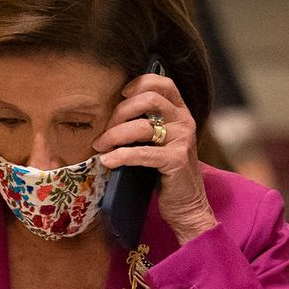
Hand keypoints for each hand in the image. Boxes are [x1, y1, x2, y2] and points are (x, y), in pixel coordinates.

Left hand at [93, 73, 216, 243]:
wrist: (188, 206)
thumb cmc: (166, 174)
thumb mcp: (160, 143)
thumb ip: (147, 125)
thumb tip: (110, 115)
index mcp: (181, 113)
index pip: (163, 83)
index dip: (140, 83)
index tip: (120, 94)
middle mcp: (185, 121)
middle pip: (148, 100)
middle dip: (120, 112)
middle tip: (104, 129)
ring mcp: (183, 140)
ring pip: (141, 127)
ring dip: (114, 135)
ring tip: (100, 146)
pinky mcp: (177, 160)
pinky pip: (141, 153)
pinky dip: (120, 156)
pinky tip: (107, 161)